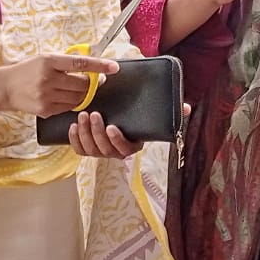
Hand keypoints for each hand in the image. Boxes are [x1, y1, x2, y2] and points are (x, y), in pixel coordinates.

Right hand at [0, 53, 119, 117]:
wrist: (6, 88)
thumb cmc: (27, 70)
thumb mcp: (44, 58)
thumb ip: (66, 61)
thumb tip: (91, 63)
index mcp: (48, 62)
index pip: (80, 64)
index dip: (99, 66)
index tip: (114, 67)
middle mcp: (48, 79)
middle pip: (82, 84)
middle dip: (93, 83)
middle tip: (96, 80)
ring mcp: (47, 97)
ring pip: (78, 97)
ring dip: (84, 93)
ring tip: (80, 87)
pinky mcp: (46, 110)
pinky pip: (69, 107)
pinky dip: (73, 102)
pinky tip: (67, 96)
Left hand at [68, 102, 193, 159]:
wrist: (117, 111)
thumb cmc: (136, 113)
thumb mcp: (153, 112)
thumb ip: (171, 111)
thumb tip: (187, 108)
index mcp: (133, 145)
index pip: (125, 149)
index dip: (117, 140)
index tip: (112, 126)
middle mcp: (116, 152)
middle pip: (105, 150)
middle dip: (97, 133)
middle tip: (93, 114)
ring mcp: (101, 151)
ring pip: (91, 150)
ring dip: (84, 133)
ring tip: (82, 115)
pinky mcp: (87, 147)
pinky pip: (79, 150)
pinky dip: (74, 140)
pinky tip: (71, 126)